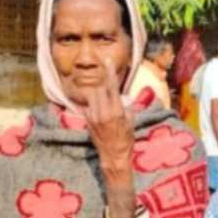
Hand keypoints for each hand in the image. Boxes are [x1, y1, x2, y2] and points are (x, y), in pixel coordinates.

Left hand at [85, 59, 135, 190]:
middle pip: (99, 89)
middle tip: (108, 84)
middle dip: (103, 85)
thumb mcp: (130, 121)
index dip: (109, 73)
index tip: (107, 61)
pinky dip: (94, 104)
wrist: (114, 156)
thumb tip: (121, 98)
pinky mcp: (87, 121)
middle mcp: (102, 113)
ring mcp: (93, 117)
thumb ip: (124, 107)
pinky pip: (89, 106)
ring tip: (105, 99)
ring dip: (98, 94)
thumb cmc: (126, 139)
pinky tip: (101, 110)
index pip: (111, 87)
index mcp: (115, 111)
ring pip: (92, 96)